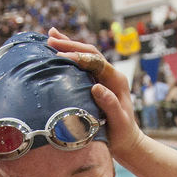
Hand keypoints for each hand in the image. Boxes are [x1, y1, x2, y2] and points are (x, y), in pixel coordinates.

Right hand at [46, 28, 145, 160]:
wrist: (126, 140)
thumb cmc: (122, 134)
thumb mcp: (118, 122)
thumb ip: (110, 104)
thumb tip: (96, 87)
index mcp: (116, 80)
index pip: (96, 62)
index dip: (80, 57)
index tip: (62, 56)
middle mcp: (110, 74)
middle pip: (90, 52)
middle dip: (70, 45)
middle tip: (50, 40)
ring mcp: (102, 77)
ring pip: (85, 54)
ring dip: (68, 45)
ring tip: (50, 35)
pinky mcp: (95, 81)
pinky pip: (81, 64)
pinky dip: (69, 54)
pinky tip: (56, 49)